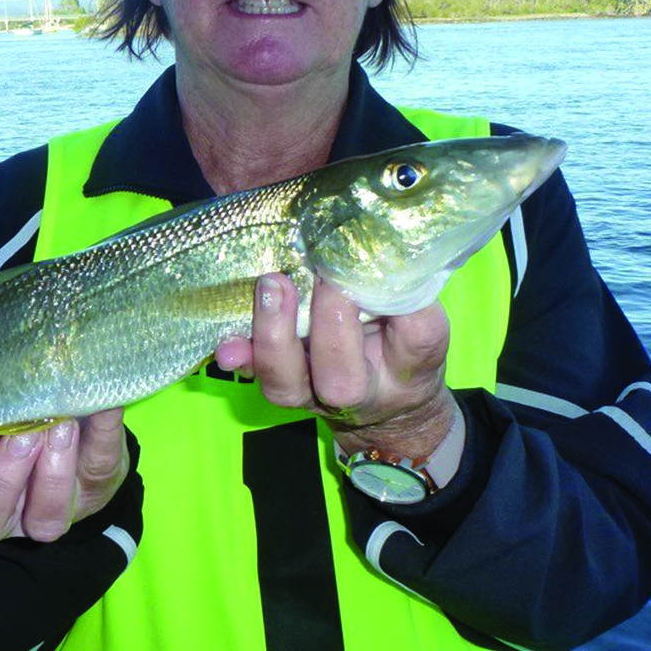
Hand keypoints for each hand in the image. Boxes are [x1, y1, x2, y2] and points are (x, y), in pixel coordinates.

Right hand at [0, 408, 128, 542]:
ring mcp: (46, 512)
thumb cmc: (5, 412)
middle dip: (1, 478)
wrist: (66, 420)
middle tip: (18, 435)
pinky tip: (103, 408)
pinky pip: (97, 474)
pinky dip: (103, 439)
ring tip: (58, 428)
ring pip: (42, 521)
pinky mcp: (92, 493)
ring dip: (51, 474)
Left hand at [216, 274, 463, 480]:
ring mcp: (312, 393)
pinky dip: (240, 355)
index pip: (416, 339)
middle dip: (331, 325)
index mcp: (408, 368)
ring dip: (275, 337)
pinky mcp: (280, 384)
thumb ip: (407, 290)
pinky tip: (228, 342)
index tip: (382, 265)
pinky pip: (256, 374)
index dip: (403, 307)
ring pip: (289, 384)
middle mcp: (358, 390)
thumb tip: (379, 244)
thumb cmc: (400, 349)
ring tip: (273, 285)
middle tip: (325, 275)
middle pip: (342, 378)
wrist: (384, 406)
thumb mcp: (422, 320)